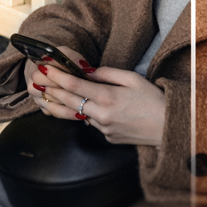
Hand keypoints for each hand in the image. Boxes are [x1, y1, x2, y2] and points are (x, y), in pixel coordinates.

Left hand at [26, 47, 165, 145]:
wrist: (169, 127)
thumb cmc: (154, 100)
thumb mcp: (133, 78)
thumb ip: (107, 73)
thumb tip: (87, 71)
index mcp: (108, 97)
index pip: (75, 85)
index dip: (57, 76)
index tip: (45, 68)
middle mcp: (102, 115)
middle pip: (69, 101)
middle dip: (52, 89)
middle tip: (37, 81)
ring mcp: (104, 129)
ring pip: (78, 114)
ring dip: (62, 104)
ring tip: (47, 96)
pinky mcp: (108, 138)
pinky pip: (92, 124)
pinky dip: (86, 114)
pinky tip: (81, 107)